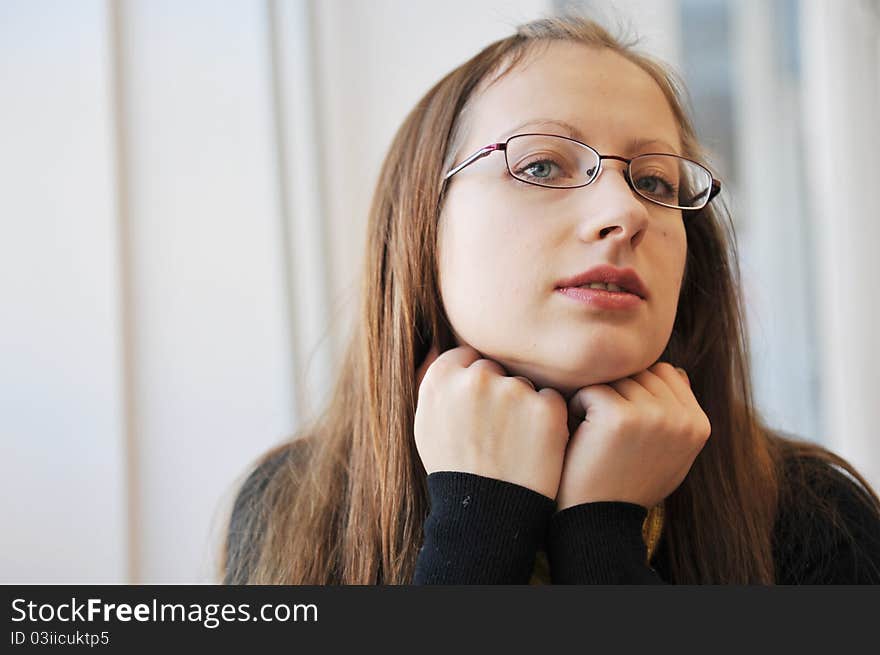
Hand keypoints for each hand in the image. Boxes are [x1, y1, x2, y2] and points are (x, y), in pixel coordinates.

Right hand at [414, 344, 568, 499]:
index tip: (477, 413)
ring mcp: (512, 391)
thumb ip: (431, 380)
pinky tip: (534, 447)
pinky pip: (552, 400)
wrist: (487, 515)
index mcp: (441, 378)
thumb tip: (437, 343)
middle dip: (499, 394)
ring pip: (524, 385)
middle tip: (495, 434)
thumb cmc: (454, 469)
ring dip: (524, 406)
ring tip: (512, 445)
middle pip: (496, 370)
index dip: (474, 387)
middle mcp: (475, 378)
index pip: (467, 358)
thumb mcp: (425, 423)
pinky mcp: (545, 408)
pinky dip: (548, 420)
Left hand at [557, 362, 710, 510]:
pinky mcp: (620, 417)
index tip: (623, 422)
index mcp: (699, 424)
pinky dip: (577, 407)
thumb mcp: (669, 454)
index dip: (636, 390)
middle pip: (639, 372)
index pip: (664, 373)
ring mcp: (653, 416)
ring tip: (595, 433)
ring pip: (615, 378)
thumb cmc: (628, 485)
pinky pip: (591, 389)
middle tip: (604, 429)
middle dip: (617, 391)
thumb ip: (677, 415)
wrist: (598, 521)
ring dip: (597, 398)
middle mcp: (682, 419)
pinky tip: (581, 435)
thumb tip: (676, 371)